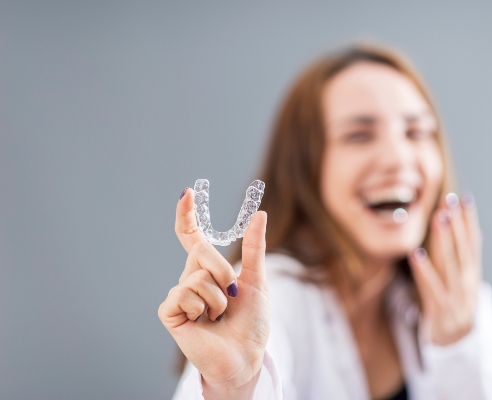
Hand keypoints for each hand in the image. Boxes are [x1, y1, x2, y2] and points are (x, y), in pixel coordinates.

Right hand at [158, 188, 269, 396]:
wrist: (245, 356)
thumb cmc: (251, 323)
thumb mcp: (257, 280)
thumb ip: (254, 248)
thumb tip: (260, 214)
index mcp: (208, 269)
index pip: (192, 236)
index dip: (187, 215)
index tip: (187, 192)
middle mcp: (190, 278)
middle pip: (200, 251)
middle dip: (224, 270)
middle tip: (233, 292)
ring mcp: (179, 294)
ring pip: (197, 276)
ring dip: (218, 298)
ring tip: (219, 316)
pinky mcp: (170, 311)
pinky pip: (184, 294)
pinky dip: (202, 308)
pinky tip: (203, 323)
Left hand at [409, 193, 481, 345]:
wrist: (455, 347)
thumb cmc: (452, 306)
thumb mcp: (458, 281)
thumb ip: (456, 257)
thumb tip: (455, 226)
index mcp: (472, 274)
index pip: (473, 243)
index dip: (470, 220)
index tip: (464, 198)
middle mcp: (467, 283)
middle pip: (463, 249)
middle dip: (457, 223)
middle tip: (449, 199)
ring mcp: (455, 297)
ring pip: (450, 264)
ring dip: (444, 239)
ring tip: (439, 217)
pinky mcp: (439, 310)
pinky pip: (430, 287)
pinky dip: (424, 269)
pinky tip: (416, 253)